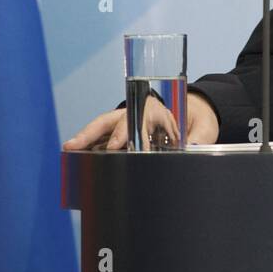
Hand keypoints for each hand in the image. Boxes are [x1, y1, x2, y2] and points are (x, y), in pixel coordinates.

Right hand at [62, 91, 219, 150]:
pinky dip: (92, 152)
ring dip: (85, 143)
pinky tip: (79, 163)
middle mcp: (136, 114)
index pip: (135, 118)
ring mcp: (127, 125)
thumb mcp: (204, 127)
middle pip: (109, 122)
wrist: (195, 116)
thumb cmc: (198, 120)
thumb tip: (192, 150)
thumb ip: (199, 138)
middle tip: (72, 146)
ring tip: (68, 154)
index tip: (114, 147)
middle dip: (90, 133)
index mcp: (155, 108)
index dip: (123, 132)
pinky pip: (104, 143)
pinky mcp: (124, 137)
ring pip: (102, 132)